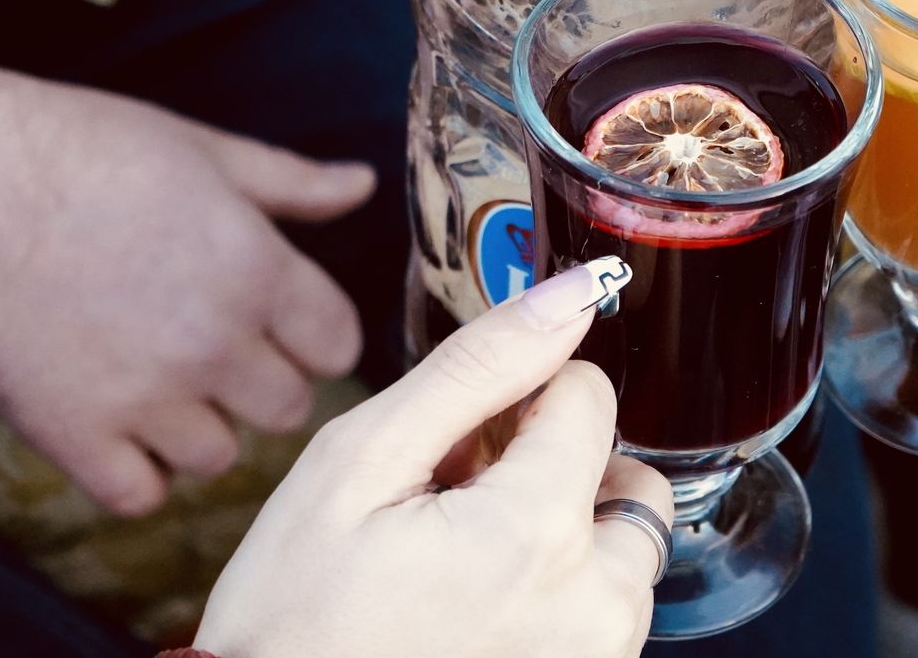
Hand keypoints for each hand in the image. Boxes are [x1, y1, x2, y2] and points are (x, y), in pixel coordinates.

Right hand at [0, 39, 370, 514]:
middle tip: (212, 348)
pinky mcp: (72, 434)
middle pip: (287, 406)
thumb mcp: (204, 150)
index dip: (312, 334)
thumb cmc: (81, 148)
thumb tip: (361, 186)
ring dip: (198, 427)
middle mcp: (214, 343)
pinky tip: (116, 426)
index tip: (280, 322)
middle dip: (260, 380)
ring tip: (157, 381)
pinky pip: (140, 494)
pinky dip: (134, 471)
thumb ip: (292, 184)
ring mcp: (144, 396)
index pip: (337, 346)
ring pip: (218, 455)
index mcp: (258, 271)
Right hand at [194, 261, 669, 657]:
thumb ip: (476, 370)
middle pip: (625, 474)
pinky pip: (607, 611)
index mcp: (537, 531)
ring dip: (563, 533)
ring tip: (465, 562)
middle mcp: (595, 603)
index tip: (462, 440)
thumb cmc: (293, 623)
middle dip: (556, 469)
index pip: (588, 397)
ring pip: (624, 545)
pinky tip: (478, 608)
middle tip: (461, 502)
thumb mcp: (356, 468)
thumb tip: (571, 294)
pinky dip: (558, 594)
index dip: (521, 402)